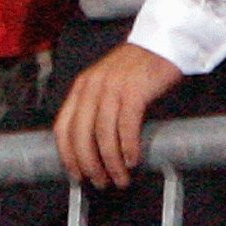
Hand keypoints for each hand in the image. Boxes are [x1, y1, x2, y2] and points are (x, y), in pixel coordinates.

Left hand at [51, 41, 187, 189]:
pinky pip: (126, 125)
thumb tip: (94, 149)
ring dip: (111, 162)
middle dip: (88, 164)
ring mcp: (112, 87)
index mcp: (81, 87)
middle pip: (81, 134)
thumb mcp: (107, 85)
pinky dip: (128, 147)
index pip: (63, 126)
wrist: (162, 43)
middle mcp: (92, 87)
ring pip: (103, 134)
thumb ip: (98, 108)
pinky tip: (133, 160)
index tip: (76, 175)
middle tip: (100, 182)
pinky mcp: (134, 90)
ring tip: (120, 178)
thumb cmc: (137, 69)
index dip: (67, 155)